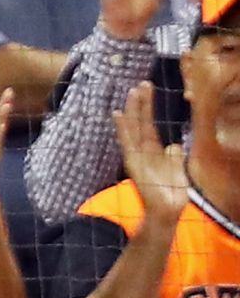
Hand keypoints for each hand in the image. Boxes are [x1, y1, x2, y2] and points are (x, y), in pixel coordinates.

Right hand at [116, 80, 189, 218]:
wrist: (166, 213)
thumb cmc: (171, 196)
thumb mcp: (179, 172)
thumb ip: (175, 158)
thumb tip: (173, 146)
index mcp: (153, 153)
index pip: (149, 126)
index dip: (148, 109)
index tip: (147, 90)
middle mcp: (143, 152)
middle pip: (141, 123)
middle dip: (140, 104)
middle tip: (141, 84)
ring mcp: (136, 157)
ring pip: (133, 129)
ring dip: (132, 111)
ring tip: (132, 92)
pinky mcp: (133, 164)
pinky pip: (127, 142)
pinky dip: (123, 128)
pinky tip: (118, 114)